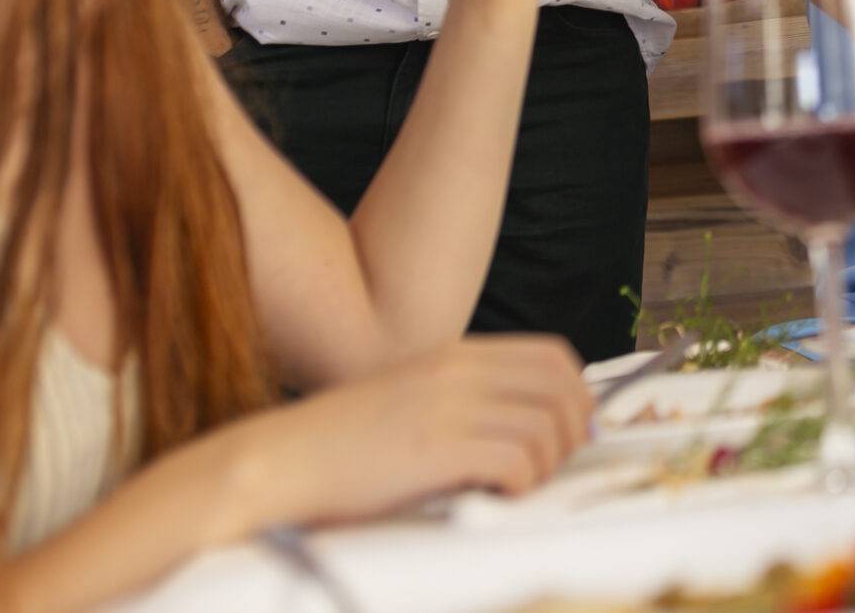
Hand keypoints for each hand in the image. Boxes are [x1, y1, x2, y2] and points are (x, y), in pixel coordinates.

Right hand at [218, 336, 592, 530]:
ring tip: (514, 488)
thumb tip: (531, 426)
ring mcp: (449, 406)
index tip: (569, 432)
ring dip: (545, 466)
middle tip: (549, 468)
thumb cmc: (341, 447)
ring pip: (546, 428)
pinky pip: (517, 461)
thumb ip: (466, 400)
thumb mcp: (410, 399)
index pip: (553, 356)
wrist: (277, 464)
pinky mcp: (437, 448)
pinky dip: (520, 486)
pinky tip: (492, 498)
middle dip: (572, 433)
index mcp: (455, 356)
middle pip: (562, 388)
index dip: (577, 395)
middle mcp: (459, 371)